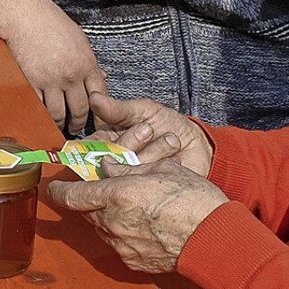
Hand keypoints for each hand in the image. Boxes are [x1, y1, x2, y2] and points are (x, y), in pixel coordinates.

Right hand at [1, 0, 107, 133]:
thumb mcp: (80, 40)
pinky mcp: (31, 83)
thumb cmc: (52, 24)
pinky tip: (42, 119)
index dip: (100, 111)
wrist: (24, 16)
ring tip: (58, 127)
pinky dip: (41, 117)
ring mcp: (51, 81)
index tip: (97, 120)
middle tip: (76, 129)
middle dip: (79, 123)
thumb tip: (102, 77)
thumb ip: (90, 62)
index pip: (100, 95)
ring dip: (59, 124)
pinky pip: (38, 108)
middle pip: (79, 110)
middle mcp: (71, 75)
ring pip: (58, 114)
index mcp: (87, 64)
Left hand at [48, 158, 227, 272]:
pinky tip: (144, 225)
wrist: (215, 239)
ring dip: (107, 216)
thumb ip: (130, 170)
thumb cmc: (194, 199)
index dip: (59, 191)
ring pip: (102, 228)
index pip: (74, 196)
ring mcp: (122, 246)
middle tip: (102, 190)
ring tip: (130, 206)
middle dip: (90, 201)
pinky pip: (118, 244)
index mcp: (118, 195)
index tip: (53, 188)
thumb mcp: (163, 170)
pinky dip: (123, 233)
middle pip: (86, 212)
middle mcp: (113, 223)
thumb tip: (109, 169)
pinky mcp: (133, 262)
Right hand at [88, 91, 213, 177]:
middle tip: (148, 130)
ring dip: (152, 152)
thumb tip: (95, 98)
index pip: (89, 148)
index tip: (111, 140)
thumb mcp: (145, 110)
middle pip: (107, 161)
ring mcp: (131, 178)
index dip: (97, 146)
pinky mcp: (147, 190)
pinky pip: (146, 183)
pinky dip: (163, 165)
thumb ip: (119, 109)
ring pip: (128, 172)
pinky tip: (175, 157)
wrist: (198, 144)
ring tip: (168, 139)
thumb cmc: (169, 124)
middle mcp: (115, 163)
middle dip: (131, 143)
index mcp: (108, 143)